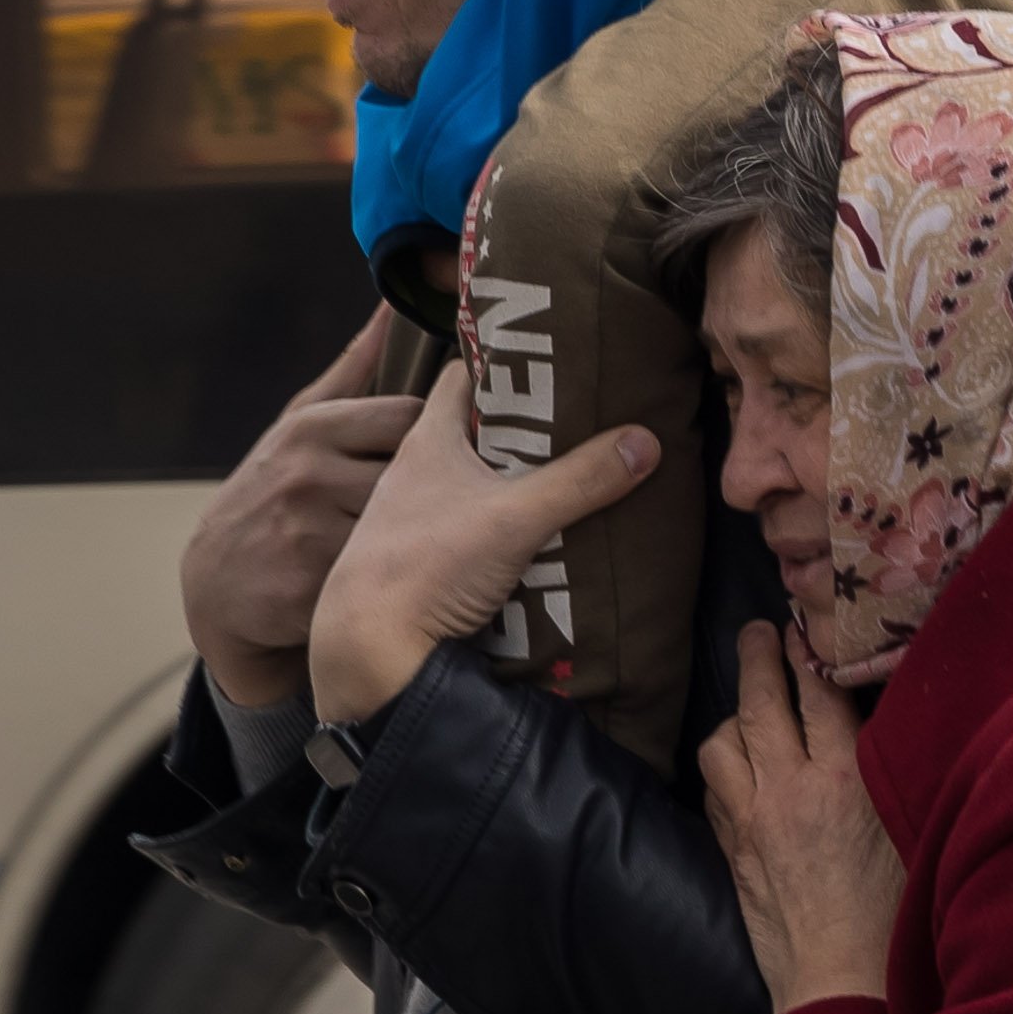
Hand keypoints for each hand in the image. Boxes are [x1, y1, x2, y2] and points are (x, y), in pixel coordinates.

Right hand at [182, 316, 423, 710]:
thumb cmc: (274, 491)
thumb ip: (354, 368)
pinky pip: (387, 576)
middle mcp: (307, 474)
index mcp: (313, 428)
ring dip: (422, 535)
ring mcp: (308, 533)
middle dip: (435, 488)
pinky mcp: (314, 589)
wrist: (214, 585)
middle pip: (417, 472)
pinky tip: (396, 576)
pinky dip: (398, 576)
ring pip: (407, 527)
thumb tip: (393, 303)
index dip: (437, 438)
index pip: (413, 417)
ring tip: (424, 540)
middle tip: (448, 500)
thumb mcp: (301, 425)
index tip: (450, 452)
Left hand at [306, 359, 660, 726]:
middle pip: (470, 432)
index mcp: (428, 441)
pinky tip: (527, 542)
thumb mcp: (516, 517)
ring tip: (561, 482)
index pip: (461, 377)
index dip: (500, 364)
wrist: (367, 650)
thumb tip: (645, 440)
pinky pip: (463, 530)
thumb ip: (581, 479)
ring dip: (506, 483)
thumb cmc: (426, 567)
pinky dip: (493, 528)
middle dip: (518, 428)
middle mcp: (413, 474)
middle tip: (572, 425)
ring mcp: (413, 520)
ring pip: (467, 484)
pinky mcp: (419, 564)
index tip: (545, 363)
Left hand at [698, 624, 901, 1013]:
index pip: (821, 693)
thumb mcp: (912, 830)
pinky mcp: (734, 855)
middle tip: (758, 629)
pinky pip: (715, 791)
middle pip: (760, 703)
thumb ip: (897, 774)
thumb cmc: (896, 917)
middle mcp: (789, 792)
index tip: (809, 624)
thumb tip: (897, 728)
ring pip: (721, 744)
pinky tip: (739, 767)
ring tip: (748, 708)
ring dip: (734, 718)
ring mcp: (753, 823)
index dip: (812, 652)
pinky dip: (725, 767)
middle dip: (758, 657)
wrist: (843, 986)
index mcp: (843, 782)